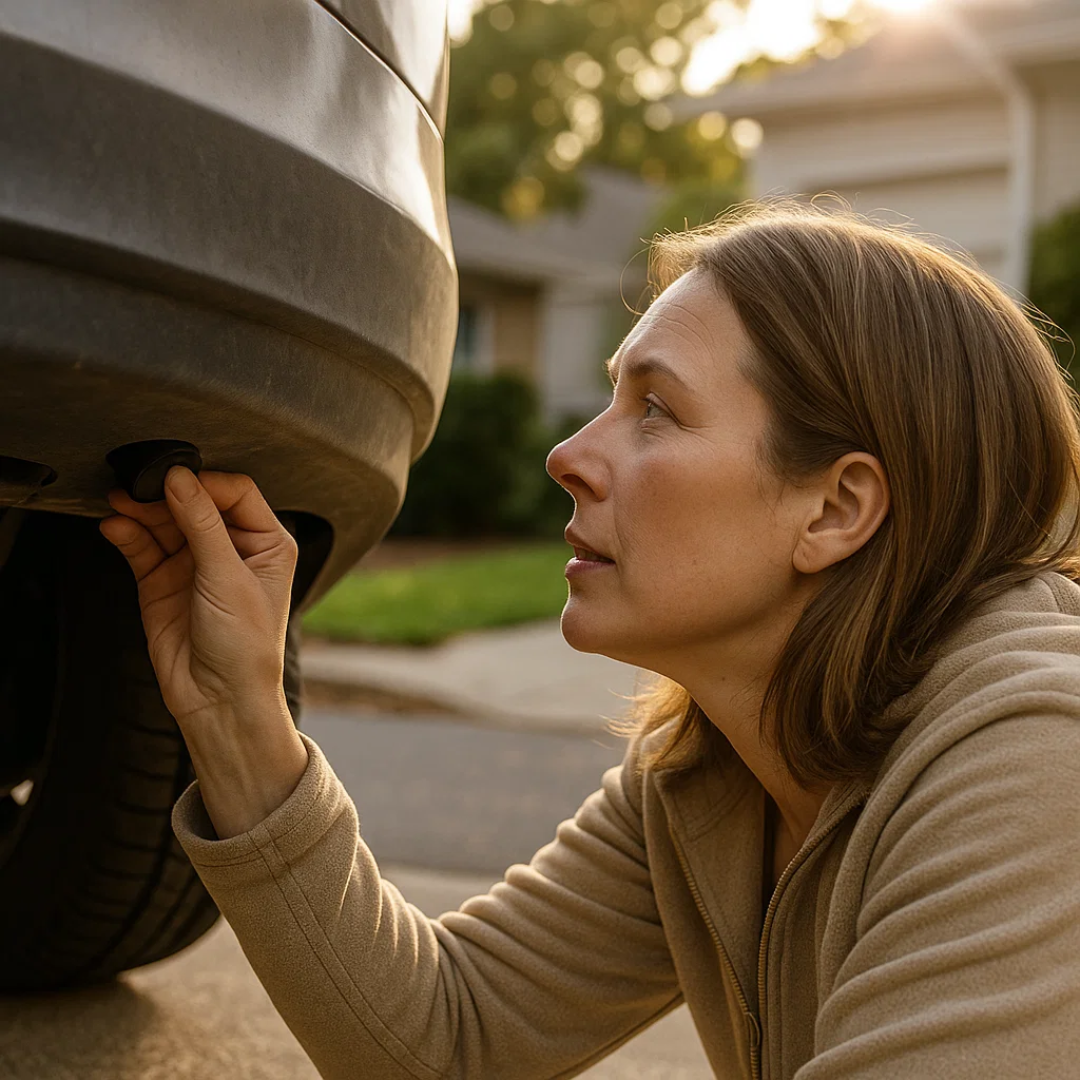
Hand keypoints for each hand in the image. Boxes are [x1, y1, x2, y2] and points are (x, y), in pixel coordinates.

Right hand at [99, 467, 297, 731]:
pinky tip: (116, 526)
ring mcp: (195, 564)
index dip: (205, 482)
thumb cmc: (245, 646)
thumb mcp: (228, 577)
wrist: (219, 700)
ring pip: (164, 522)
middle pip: (195, 502)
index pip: (236, 492)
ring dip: (141, 510)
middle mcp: (232, 549)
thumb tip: (179, 478)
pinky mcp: (162, 582)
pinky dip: (128, 534)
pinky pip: (142, 547)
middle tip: (137, 487)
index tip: (175, 477)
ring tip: (120, 502)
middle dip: (166, 494)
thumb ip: (202, 524)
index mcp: (267, 543)